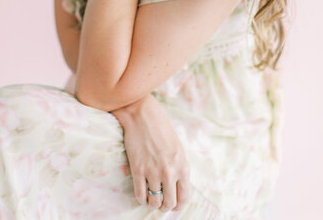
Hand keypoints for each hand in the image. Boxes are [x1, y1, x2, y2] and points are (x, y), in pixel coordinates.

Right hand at [111, 95, 189, 211]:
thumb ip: (178, 168)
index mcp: (182, 165)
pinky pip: (140, 195)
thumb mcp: (178, 148)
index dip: (178, 205)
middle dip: (165, 206)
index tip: (174, 204)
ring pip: (154, 202)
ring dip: (153, 203)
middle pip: (169, 203)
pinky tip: (142, 194)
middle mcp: (169, 171)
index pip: (184, 197)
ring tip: (151, 198)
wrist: (143, 115)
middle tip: (161, 202)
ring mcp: (153, 171)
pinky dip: (141, 198)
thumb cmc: (161, 129)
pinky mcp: (138, 169)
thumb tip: (177, 188)